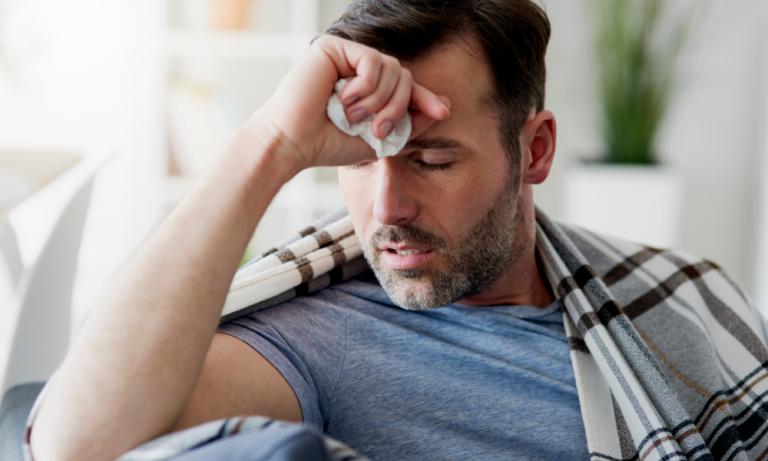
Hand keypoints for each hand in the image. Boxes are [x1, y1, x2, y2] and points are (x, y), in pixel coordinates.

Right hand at [249, 35, 450, 172]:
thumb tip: (443, 107)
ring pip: (392, 68)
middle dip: (398, 107)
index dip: (425, 97)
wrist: (295, 143)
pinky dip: (366, 87)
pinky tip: (345, 101)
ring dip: (379, 101)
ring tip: (355, 118)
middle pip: (403, 76)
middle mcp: (357, 70)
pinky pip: (372, 60)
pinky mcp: (333, 47)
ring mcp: (346, 57)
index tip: (443, 112)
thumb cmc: (329, 144)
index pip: (405, 86)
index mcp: (367, 89)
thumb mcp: (380, 139)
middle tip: (379, 130)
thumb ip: (410, 123)